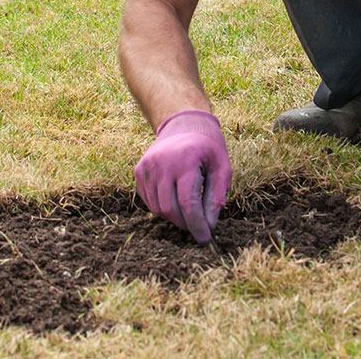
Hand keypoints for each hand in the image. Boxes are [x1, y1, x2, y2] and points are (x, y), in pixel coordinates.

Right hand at [134, 110, 231, 243]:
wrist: (183, 123)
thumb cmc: (207, 146)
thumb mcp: (222, 166)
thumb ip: (217, 195)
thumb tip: (209, 224)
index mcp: (184, 160)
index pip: (188, 203)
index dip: (197, 224)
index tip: (205, 238)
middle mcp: (161, 163)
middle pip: (169, 208)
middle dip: (185, 223)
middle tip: (198, 226)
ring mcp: (147, 166)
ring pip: (157, 207)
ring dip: (173, 217)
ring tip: (188, 212)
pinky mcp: (139, 170)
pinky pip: (148, 200)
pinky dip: (161, 207)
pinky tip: (175, 200)